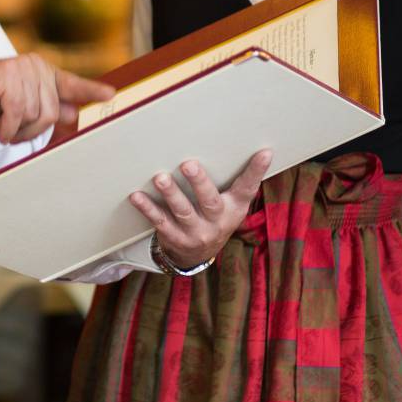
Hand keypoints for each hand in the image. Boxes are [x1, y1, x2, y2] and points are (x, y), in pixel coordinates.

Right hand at [0, 55, 114, 144]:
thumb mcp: (22, 106)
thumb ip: (47, 107)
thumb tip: (72, 114)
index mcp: (42, 72)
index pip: (71, 84)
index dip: (91, 91)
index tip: (111, 94)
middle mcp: (35, 67)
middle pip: (51, 113)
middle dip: (30, 128)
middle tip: (11, 127)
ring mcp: (21, 70)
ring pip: (33, 115)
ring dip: (15, 129)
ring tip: (0, 120)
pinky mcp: (6, 77)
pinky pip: (16, 113)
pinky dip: (6, 127)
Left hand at [129, 149, 272, 268]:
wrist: (197, 255)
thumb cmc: (214, 217)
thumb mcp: (230, 204)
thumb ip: (233, 181)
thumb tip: (246, 146)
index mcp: (233, 208)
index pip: (247, 188)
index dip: (256, 171)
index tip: (264, 152)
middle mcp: (216, 221)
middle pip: (209, 201)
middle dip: (199, 182)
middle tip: (188, 163)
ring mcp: (195, 232)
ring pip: (182, 212)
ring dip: (171, 193)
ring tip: (160, 178)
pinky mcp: (175, 238)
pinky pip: (160, 222)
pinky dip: (148, 209)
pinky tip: (137, 196)